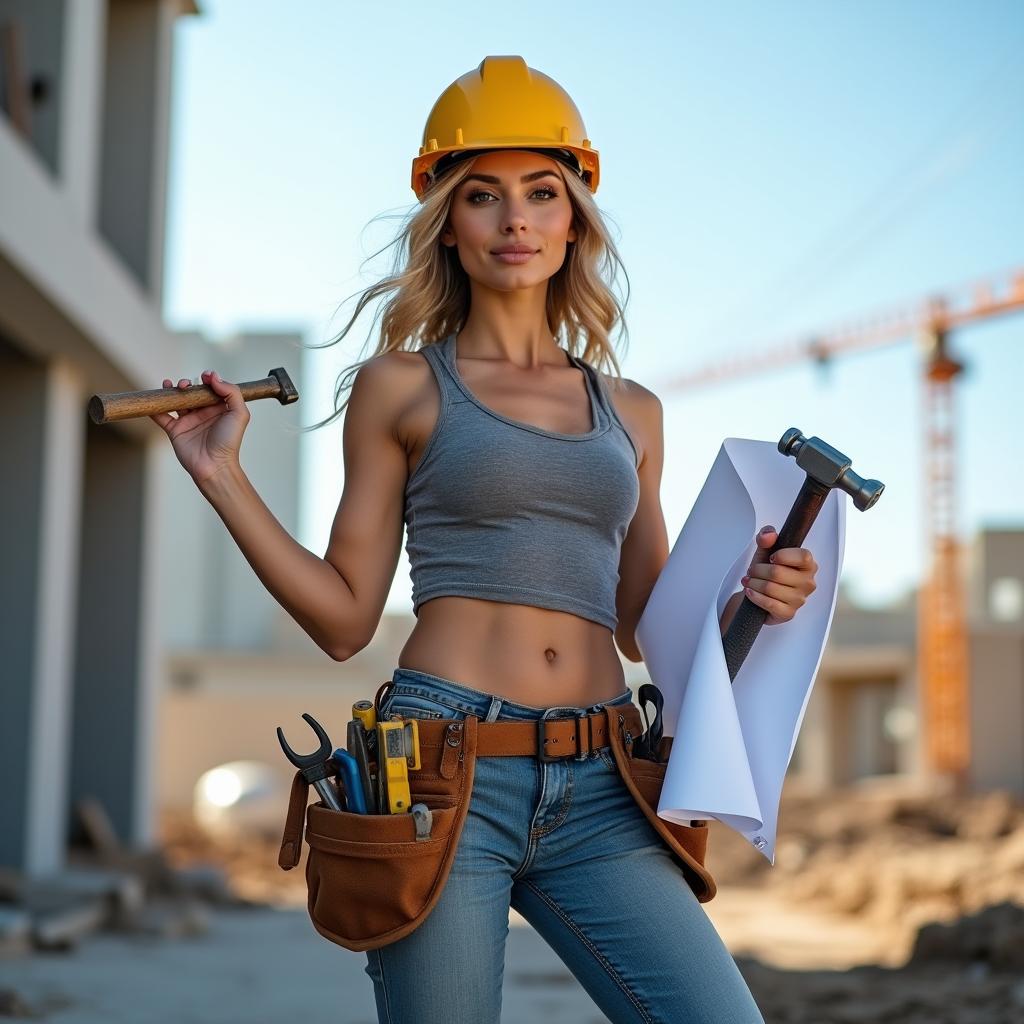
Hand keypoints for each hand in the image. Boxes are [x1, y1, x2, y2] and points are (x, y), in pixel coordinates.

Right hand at [150, 370, 249, 487]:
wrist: (214, 465)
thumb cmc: (229, 441)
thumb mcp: (239, 414)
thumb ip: (231, 393)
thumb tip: (214, 377)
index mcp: (219, 409)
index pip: (211, 388)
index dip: (208, 379)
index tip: (205, 375)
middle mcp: (203, 413)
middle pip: (191, 392)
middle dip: (187, 383)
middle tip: (186, 385)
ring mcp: (188, 421)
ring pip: (176, 401)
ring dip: (170, 390)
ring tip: (169, 385)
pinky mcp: (175, 431)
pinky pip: (161, 416)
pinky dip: (155, 407)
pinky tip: (155, 398)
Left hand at [740, 525, 817, 624]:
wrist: (757, 594)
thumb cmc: (765, 572)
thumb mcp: (765, 551)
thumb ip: (767, 537)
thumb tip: (769, 534)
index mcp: (808, 565)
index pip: (803, 557)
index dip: (783, 555)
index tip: (771, 558)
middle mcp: (808, 583)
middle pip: (778, 572)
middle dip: (758, 570)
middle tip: (752, 571)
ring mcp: (799, 600)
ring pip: (770, 587)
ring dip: (753, 583)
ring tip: (749, 581)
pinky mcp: (788, 613)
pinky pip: (769, 603)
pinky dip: (755, 596)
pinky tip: (750, 592)